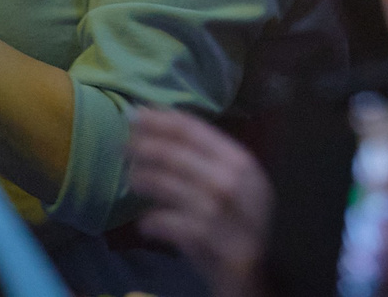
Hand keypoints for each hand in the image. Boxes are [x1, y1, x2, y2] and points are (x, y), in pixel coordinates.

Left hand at [128, 109, 272, 296]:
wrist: (265, 274)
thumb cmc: (242, 225)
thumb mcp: (233, 187)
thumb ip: (205, 162)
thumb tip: (161, 133)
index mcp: (242, 161)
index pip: (196, 130)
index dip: (162, 119)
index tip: (136, 113)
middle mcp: (236, 181)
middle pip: (181, 155)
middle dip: (148, 146)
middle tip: (122, 143)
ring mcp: (227, 214)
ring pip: (176, 188)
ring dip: (149, 180)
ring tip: (132, 179)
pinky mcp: (217, 244)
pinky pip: (178, 227)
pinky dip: (158, 223)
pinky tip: (145, 223)